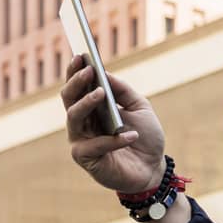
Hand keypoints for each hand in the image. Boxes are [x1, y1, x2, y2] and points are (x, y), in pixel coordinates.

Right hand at [59, 54, 168, 192]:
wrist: (153, 168)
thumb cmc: (144, 136)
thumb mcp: (140, 107)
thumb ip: (123, 91)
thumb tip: (105, 73)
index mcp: (91, 107)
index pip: (77, 86)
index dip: (75, 70)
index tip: (81, 54)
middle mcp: (81, 122)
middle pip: (69, 98)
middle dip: (77, 82)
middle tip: (88, 69)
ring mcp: (81, 141)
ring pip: (74, 118)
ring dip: (87, 103)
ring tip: (102, 92)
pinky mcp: (87, 159)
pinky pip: (95, 146)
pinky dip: (114, 140)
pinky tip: (130, 134)